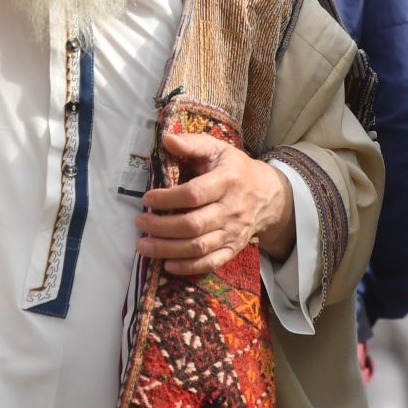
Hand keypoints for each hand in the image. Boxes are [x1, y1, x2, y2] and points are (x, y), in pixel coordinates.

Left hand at [136, 129, 292, 275]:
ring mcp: (233, 232)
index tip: (147, 198)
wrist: (267, 195)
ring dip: (168, 249)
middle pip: (193, 225)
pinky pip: (211, 263)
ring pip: (199, 247)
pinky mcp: (233, 249)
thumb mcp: (217, 149)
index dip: (167, 198)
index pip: (194, 194)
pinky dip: (188, 267)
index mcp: (227, 181)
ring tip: (143, 246)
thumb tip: (166, 140)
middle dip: (162, 227)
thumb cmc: (235, 169)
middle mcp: (232, 209)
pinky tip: (167, 264)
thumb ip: (192, 144)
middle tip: (140, 222)